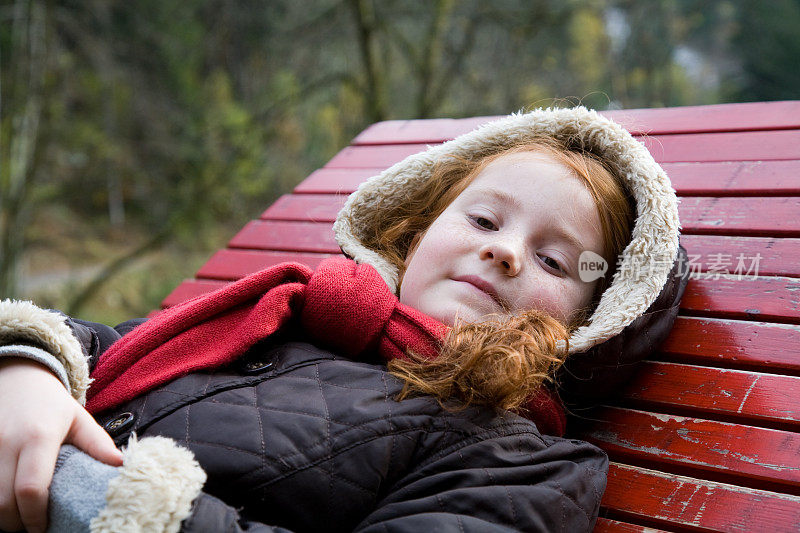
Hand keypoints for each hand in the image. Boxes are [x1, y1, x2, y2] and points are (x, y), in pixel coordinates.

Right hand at [0, 358, 122, 532]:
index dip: (36, 515)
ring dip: (1, 515)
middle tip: (32, 525)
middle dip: (16, 522)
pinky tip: (6, 500)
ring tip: (19, 516)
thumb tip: (120, 465)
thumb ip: (98, 443)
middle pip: (3, 501)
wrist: (18, 378)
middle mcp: (7, 442)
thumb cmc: (51, 404)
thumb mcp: (79, 419)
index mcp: (39, 436)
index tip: (44, 526)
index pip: (31, 487)